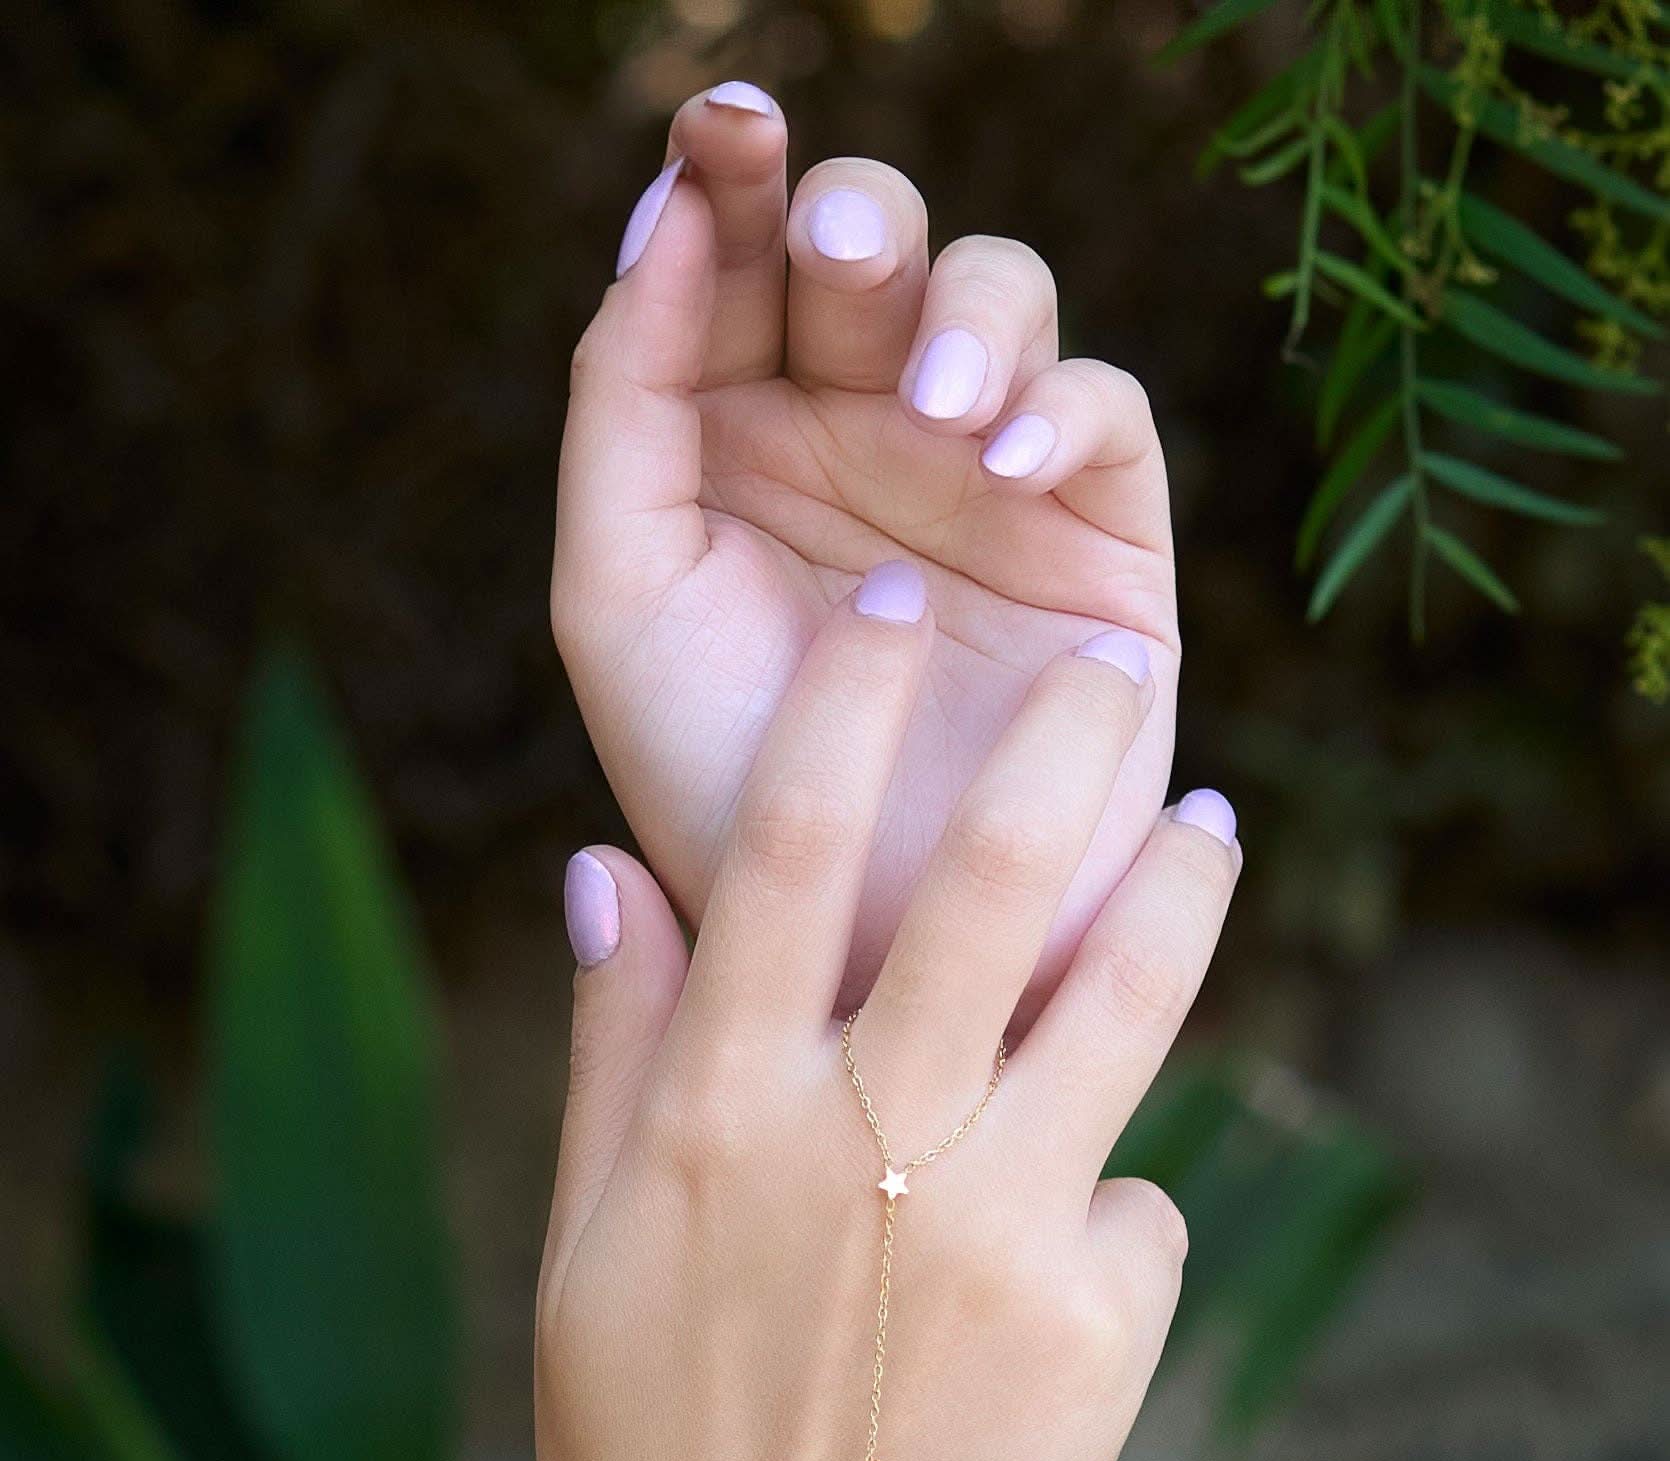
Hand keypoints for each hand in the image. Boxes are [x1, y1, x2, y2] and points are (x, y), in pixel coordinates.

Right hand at [537, 566, 1232, 1460]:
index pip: (784, 850)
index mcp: (713, 1119)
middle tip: (1113, 668)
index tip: (897, 615)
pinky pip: (1133, 1205)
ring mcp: (993, 1235)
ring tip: (1207, 825)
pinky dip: (1103, 1212)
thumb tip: (602, 866)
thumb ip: (613, 1056)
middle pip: (990, 882)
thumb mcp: (583, 1269)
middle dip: (1060, 746)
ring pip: (1122, 1003)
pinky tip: (1058, 1276)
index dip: (852, 708)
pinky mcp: (1096, 1333)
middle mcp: (860, 1149)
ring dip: (1173, 893)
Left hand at [550, 86, 1176, 1009]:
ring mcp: (986, 478)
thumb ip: (622, 396)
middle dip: (854, 218)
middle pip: (874, 253)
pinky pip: (1107, 412)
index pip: (740, 262)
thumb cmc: (719, 784)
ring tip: (934, 410)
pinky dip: (1069, 403)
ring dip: (967, 314)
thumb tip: (665, 208)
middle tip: (834, 241)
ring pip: (1002, 299)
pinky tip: (1009, 455)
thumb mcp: (617, 592)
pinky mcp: (1098, 535)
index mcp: (734, 436)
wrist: (862, 949)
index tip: (724, 126)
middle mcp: (861, 435)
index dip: (735, 174)